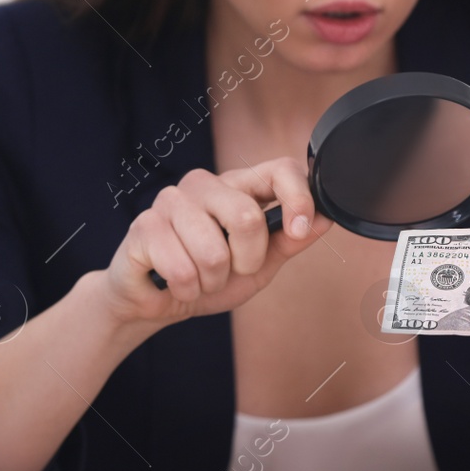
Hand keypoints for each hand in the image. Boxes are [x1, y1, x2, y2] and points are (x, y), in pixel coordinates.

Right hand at [99, 158, 331, 327]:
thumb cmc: (207, 277)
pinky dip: (186, 289)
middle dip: (246, 261)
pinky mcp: (144, 226)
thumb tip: (324, 219)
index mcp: (237, 187)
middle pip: (246, 217)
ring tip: (199, 277)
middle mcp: (204, 184)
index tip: (298, 230)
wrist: (155, 302)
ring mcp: (170, 201)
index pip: (278, 168)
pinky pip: (182, 270)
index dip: (297, 197)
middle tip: (231, 270)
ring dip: (211, 281)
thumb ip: (288, 241)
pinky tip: (174, 282)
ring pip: (213, 252)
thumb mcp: (259, 265)